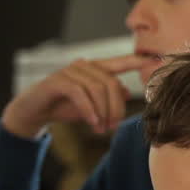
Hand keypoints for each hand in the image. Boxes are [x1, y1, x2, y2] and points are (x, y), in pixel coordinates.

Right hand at [1, 54, 146, 138]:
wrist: (33, 111)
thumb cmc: (63, 106)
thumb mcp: (90, 105)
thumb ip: (106, 98)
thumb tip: (125, 91)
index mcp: (94, 69)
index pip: (119, 62)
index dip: (136, 61)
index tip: (155, 60)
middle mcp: (83, 66)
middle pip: (110, 83)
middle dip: (115, 108)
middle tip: (113, 127)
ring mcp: (69, 71)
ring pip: (96, 89)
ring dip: (102, 112)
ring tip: (101, 129)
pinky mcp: (57, 81)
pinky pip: (79, 93)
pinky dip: (89, 110)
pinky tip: (92, 122)